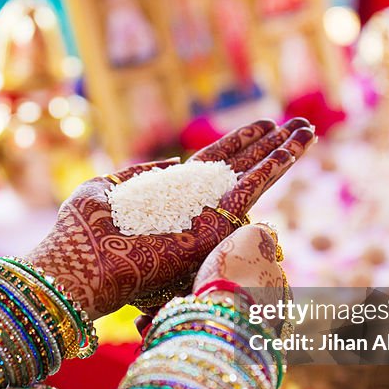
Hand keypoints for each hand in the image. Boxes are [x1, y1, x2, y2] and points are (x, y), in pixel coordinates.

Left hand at [23, 118, 312, 319]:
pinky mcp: (215, 227)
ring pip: (255, 177)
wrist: (81, 264)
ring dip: (283, 152)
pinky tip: (297, 144)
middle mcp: (195, 207)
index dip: (240, 143)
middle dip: (269, 145)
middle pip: (241, 167)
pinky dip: (277, 165)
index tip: (263, 125)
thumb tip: (170, 162)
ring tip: (307, 129)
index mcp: (170, 196)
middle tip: (298, 124)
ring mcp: (208, 217)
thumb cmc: (83, 233)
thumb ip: (139, 173)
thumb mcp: (107, 189)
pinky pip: (253, 190)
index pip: (214, 165)